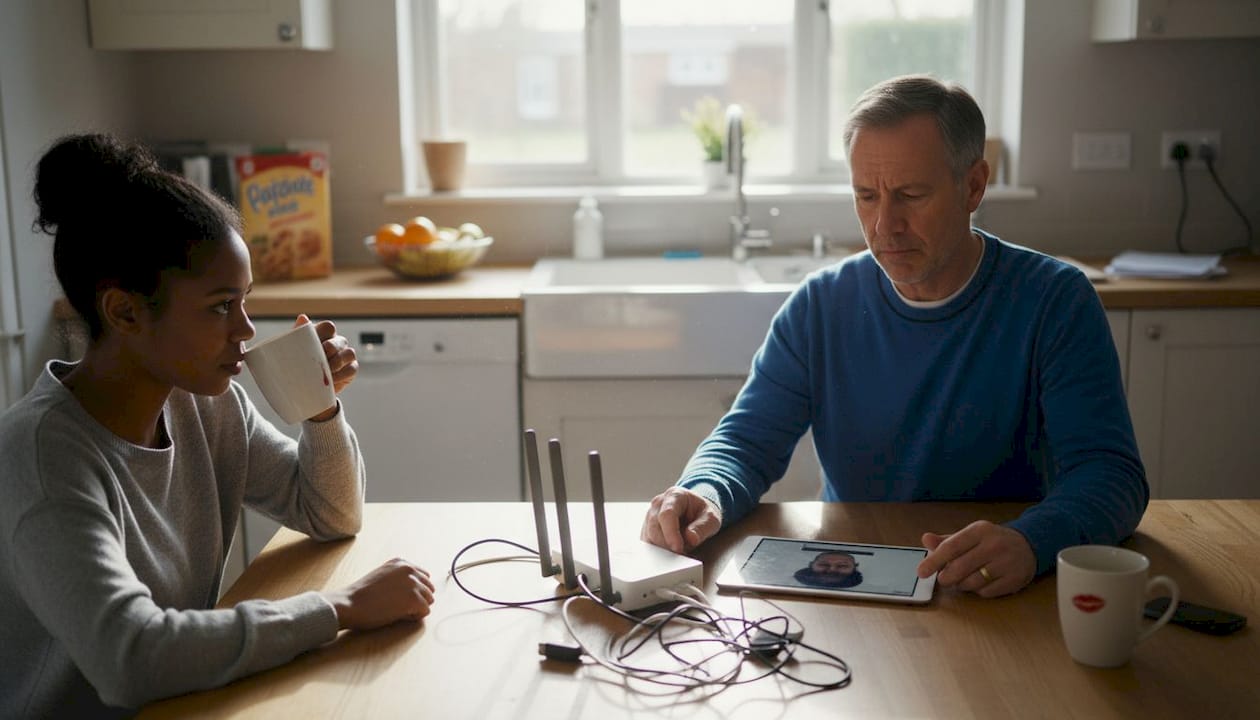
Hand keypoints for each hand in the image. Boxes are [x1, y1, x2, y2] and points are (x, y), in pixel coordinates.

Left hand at [298, 314, 358, 421]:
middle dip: (330, 350)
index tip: (313, 345)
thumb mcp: (293, 350)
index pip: (328, 327)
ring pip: (349, 353)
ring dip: (337, 362)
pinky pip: (351, 369)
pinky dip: (341, 375)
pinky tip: (330, 381)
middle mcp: (336, 342)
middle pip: (340, 340)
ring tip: (326, 371)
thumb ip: (297, 333)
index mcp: (322, 334)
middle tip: (319, 359)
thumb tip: (303, 317)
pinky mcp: (351, 369)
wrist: (303, 387)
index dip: (323, 334)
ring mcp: (345, 355)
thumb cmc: (296, 364)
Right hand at [323, 557, 435, 630]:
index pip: (423, 577)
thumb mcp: (382, 577)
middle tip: (398, 606)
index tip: (399, 597)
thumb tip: (416, 591)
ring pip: (429, 600)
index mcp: (401, 562)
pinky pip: (425, 611)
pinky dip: (414, 617)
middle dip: (418, 599)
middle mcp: (410, 569)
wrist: (349, 604)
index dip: (414, 591)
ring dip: (416, 608)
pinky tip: (398, 615)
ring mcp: (413, 583)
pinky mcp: (414, 599)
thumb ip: (399, 579)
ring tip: (396, 610)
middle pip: (429, 588)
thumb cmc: (361, 596)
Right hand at [641, 487, 721, 553]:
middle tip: (683, 553)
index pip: (667, 514)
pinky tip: (671, 552)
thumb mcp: (711, 518)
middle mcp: (658, 504)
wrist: (695, 510)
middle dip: (667, 545)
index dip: (671, 533)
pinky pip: (648, 543)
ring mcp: (650, 516)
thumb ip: (702, 527)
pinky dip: (658, 552)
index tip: (678, 548)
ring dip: (663, 549)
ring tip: (680, 550)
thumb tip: (691, 538)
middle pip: (654, 528)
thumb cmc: (702, 512)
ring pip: (649, 537)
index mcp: (675, 495)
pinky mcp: (647, 529)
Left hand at [916, 521, 1035, 597]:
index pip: (951, 547)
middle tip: (944, 579)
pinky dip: (979, 591)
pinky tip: (984, 581)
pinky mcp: (1014, 580)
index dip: (934, 561)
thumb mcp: (971, 535)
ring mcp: (1006, 563)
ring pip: (971, 583)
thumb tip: (925, 539)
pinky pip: (985, 593)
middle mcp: (994, 545)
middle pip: (959, 568)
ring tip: (967, 577)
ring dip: (962, 585)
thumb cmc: (992, 541)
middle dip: (946, 577)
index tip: (921, 572)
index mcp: (979, 530)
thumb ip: (947, 540)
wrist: (1029, 546)